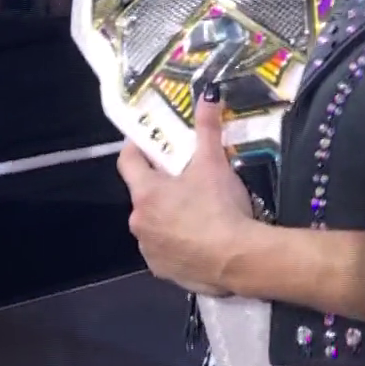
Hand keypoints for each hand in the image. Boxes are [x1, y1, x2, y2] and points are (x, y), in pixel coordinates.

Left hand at [118, 87, 259, 296]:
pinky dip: (178, 242)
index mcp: (145, 193)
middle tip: (187, 176)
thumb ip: (207, 128)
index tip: (151, 139)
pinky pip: (166, 250)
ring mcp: (149, 250)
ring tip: (198, 210)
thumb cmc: (218, 206)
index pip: (127, 161)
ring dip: (169, 215)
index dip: (137, 147)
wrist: (237, 259)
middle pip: (144, 194)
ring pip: (155, 224)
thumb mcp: (214, 163)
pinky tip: (201, 240)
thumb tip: (209, 93)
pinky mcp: (164, 271)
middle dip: (162, 184)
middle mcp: (138, 222)